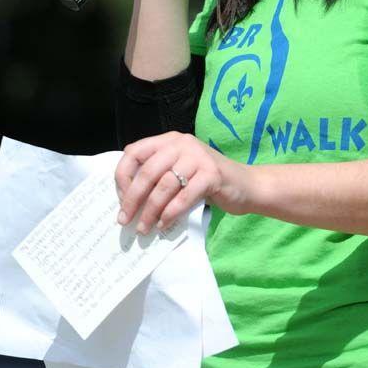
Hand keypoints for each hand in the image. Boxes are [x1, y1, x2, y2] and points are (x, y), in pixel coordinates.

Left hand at [114, 132, 250, 233]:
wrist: (245, 185)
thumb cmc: (206, 181)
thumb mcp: (179, 170)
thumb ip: (157, 175)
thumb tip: (126, 200)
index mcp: (170, 140)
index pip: (135, 152)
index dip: (123, 176)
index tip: (121, 199)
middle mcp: (182, 143)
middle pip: (148, 171)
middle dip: (133, 199)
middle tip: (125, 220)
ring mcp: (199, 157)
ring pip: (164, 186)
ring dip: (150, 211)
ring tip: (144, 228)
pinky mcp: (212, 174)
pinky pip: (184, 197)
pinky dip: (171, 213)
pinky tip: (164, 224)